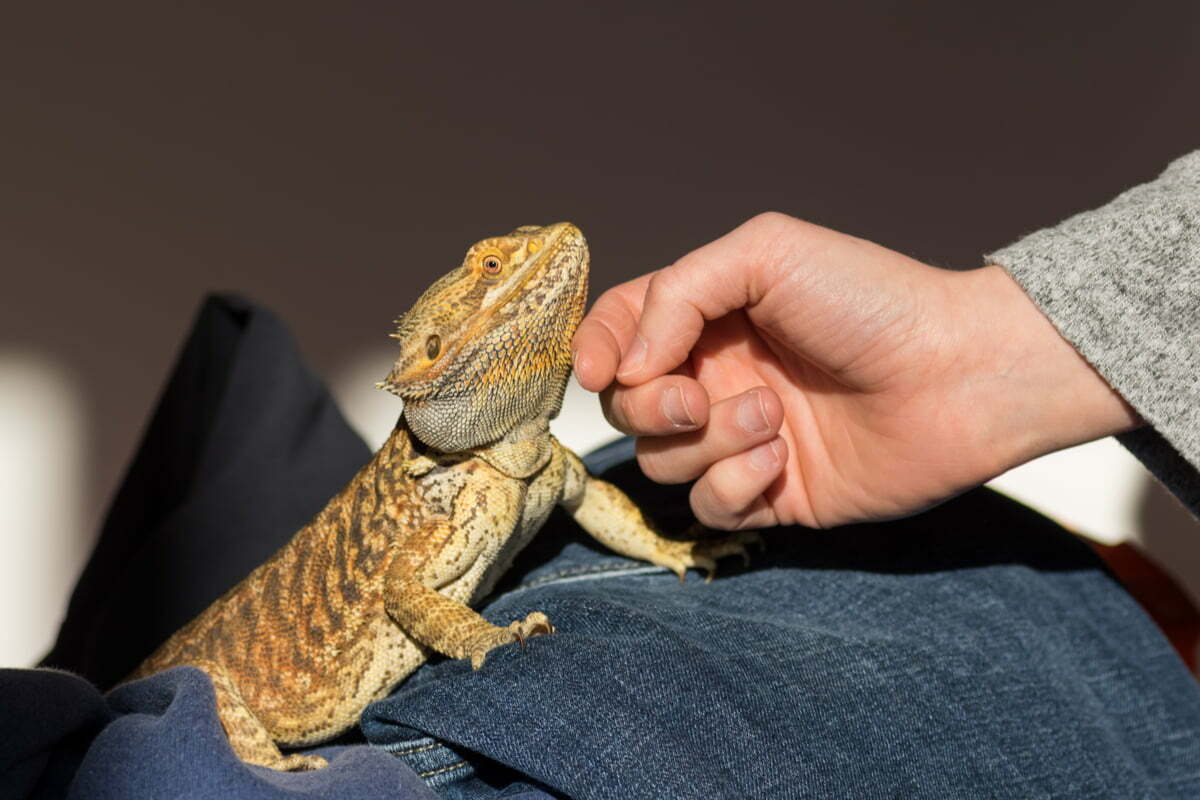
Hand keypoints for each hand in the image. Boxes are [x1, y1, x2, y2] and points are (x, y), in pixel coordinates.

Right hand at [572, 213, 1138, 529]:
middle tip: (701, 398)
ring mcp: (741, 439)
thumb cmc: (870, 300)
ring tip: (775, 418)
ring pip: (663, 462)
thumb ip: (676, 293)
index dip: (593, 353)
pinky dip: (735, 486)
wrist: (959, 374)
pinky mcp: (771, 495)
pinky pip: (708, 509)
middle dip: (652, 406)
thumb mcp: (764, 253)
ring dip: (709, 443)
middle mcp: (716, 377)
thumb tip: (623, 368)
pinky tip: (786, 459)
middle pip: (628, 408)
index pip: (618, 334)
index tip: (599, 373)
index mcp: (708, 317)